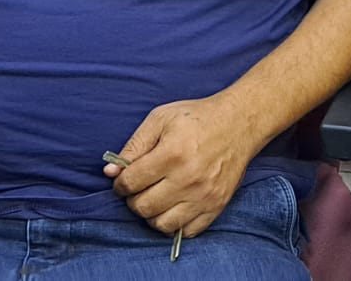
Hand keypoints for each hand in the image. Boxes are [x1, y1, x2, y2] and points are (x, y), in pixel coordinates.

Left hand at [105, 96, 264, 236]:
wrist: (239, 124)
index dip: (120, 183)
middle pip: (143, 207)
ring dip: (152, 214)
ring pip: (162, 224)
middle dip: (133, 199)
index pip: (130, 183)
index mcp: (172, 154)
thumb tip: (111, 172)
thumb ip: (133, 145)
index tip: (124, 179)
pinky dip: (175, 224)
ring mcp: (204, 196)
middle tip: (139, 188)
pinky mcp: (216, 206)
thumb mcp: (161, 119)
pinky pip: (186, 232)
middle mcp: (188, 179)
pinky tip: (173, 207)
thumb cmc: (197, 119)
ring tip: (155, 198)